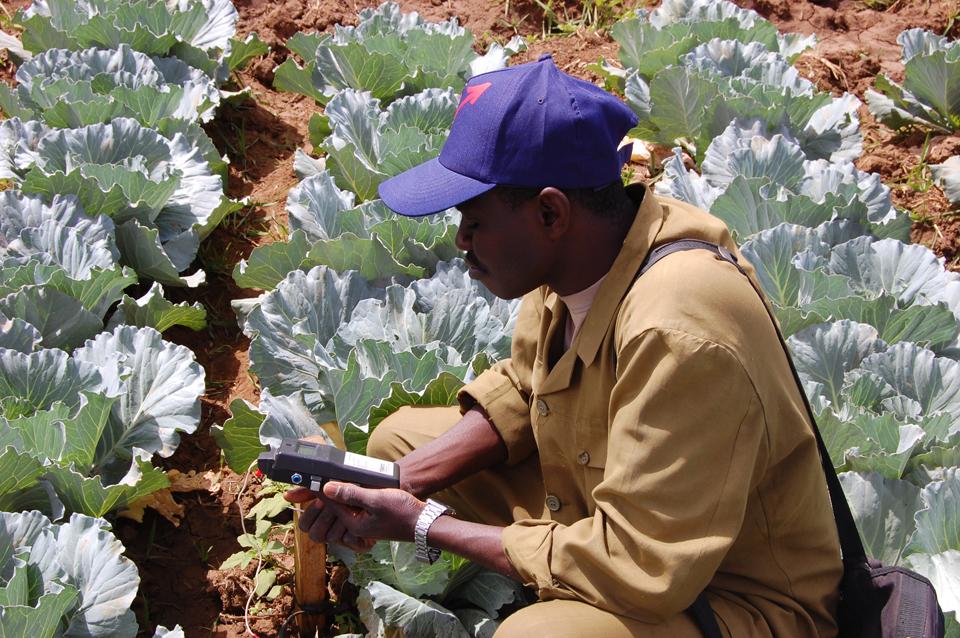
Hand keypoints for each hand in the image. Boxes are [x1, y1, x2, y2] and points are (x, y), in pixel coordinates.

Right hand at [284, 486, 375, 552]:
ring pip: (332, 537)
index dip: (310, 512)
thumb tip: (288, 494)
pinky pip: (350, 541)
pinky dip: (355, 529)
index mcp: (325, 516)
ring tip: (353, 507)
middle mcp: (334, 529)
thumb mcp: (341, 485)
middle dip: (324, 514)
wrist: (393, 499)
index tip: (320, 498)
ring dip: (340, 520)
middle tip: (335, 502)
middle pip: (315, 532)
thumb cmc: (365, 489)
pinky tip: (363, 518)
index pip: (305, 523)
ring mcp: (347, 537)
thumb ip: (314, 490)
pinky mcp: (361, 543)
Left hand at [297, 482, 426, 548]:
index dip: (322, 489)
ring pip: (344, 508)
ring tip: (336, 480)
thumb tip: (328, 487)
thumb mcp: (376, 499)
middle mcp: (356, 526)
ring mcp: (364, 523)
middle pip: (335, 508)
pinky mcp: (371, 519)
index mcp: (354, 524)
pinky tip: (355, 487)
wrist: (424, 523)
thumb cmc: (403, 512)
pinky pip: (355, 508)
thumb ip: (351, 493)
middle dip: (327, 494)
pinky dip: (351, 497)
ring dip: (340, 495)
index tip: (313, 476)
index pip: (331, 504)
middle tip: (320, 477)